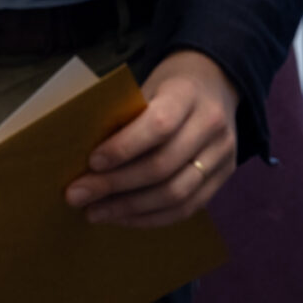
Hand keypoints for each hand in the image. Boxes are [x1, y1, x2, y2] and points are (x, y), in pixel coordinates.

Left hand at [64, 50, 236, 226]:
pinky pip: (187, 208)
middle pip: (163, 166)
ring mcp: (223, 153)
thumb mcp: (147, 88)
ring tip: (94, 212)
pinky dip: (150, 218)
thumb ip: (125, 119)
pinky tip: (122, 217)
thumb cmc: (167, 88)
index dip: (124, 148)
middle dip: (115, 185)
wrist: (214, 84)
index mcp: (188, 93)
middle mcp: (212, 124)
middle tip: (77, 195)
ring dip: (129, 208)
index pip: (159, 125)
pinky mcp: (225, 175)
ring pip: (175, 194)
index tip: (91, 162)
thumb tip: (85, 162)